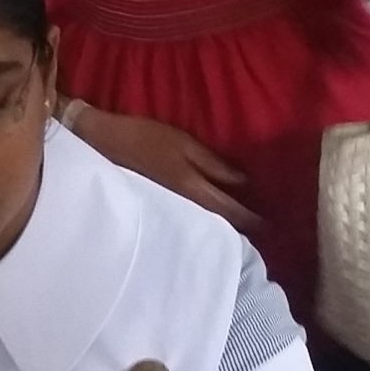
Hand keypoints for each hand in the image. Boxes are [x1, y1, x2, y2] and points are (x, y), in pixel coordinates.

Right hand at [68, 107, 261, 232]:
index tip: (269, 226)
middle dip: (239, 228)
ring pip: (202, 224)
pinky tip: (208, 219)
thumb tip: (243, 181)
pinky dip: (202, 220)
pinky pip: (187, 219)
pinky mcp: (157, 210)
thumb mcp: (184, 143)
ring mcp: (168, 212)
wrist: (100, 144)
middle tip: (259, 232)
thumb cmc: (144, 138)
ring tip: (240, 227)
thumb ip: (213, 164)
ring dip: (221, 226)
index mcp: (192, 189)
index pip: (229, 211)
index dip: (250, 219)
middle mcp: (182, 208)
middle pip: (217, 224)